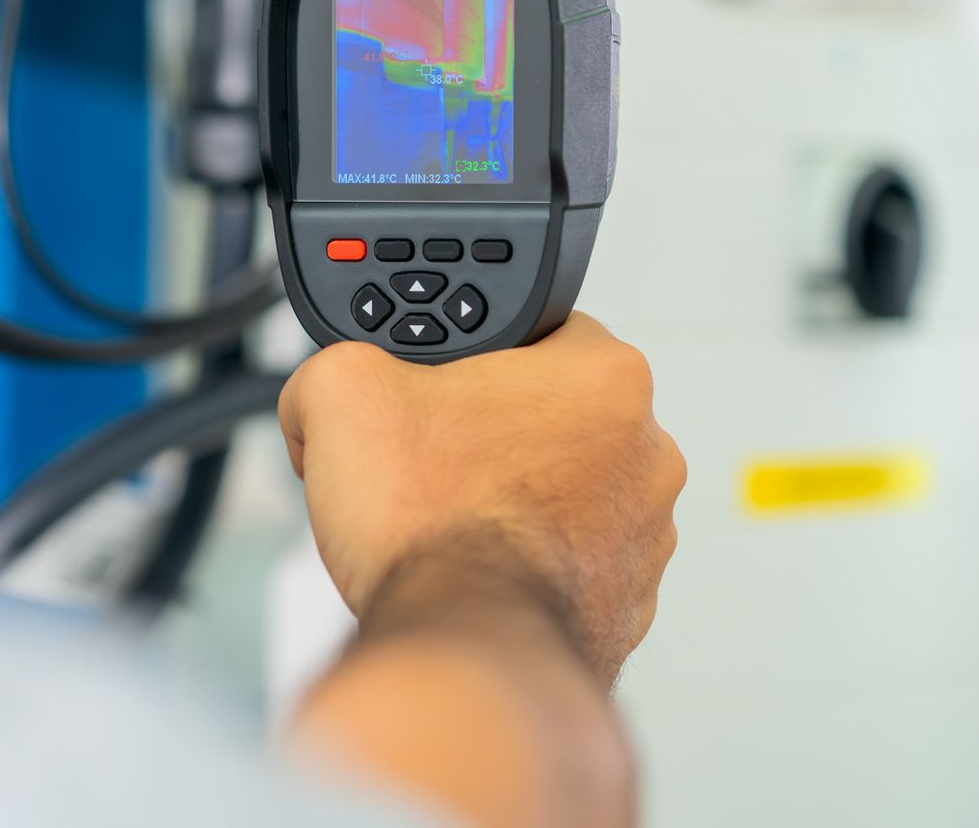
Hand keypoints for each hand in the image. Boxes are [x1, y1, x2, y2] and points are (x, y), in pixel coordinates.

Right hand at [279, 314, 683, 683]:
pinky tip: (471, 568)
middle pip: (549, 415)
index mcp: (605, 376)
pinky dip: (524, 561)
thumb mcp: (340, 390)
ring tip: (444, 518)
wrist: (460, 647)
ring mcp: (647, 535)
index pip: (537, 330)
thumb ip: (338, 360)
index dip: (469, 356)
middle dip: (488, 431)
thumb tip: (330, 386)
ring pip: (561, 491)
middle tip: (428, 454)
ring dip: (510, 498)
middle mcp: (648, 452)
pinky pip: (567, 561)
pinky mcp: (628, 603)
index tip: (430, 386)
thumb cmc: (430, 523)